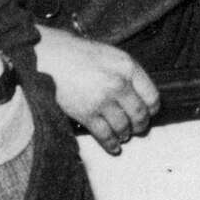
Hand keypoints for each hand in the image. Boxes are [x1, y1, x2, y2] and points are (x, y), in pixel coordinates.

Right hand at [34, 27, 159, 154]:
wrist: (48, 57)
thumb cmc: (76, 53)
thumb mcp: (110, 55)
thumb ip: (126, 73)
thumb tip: (138, 94)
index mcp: (127, 67)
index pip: (152, 96)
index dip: (152, 108)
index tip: (149, 112)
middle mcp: (119, 84)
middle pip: (140, 114)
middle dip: (140, 125)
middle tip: (138, 128)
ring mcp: (103, 100)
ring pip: (124, 127)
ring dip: (125, 134)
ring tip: (123, 135)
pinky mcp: (86, 114)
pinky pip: (105, 135)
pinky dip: (111, 144)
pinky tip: (113, 146)